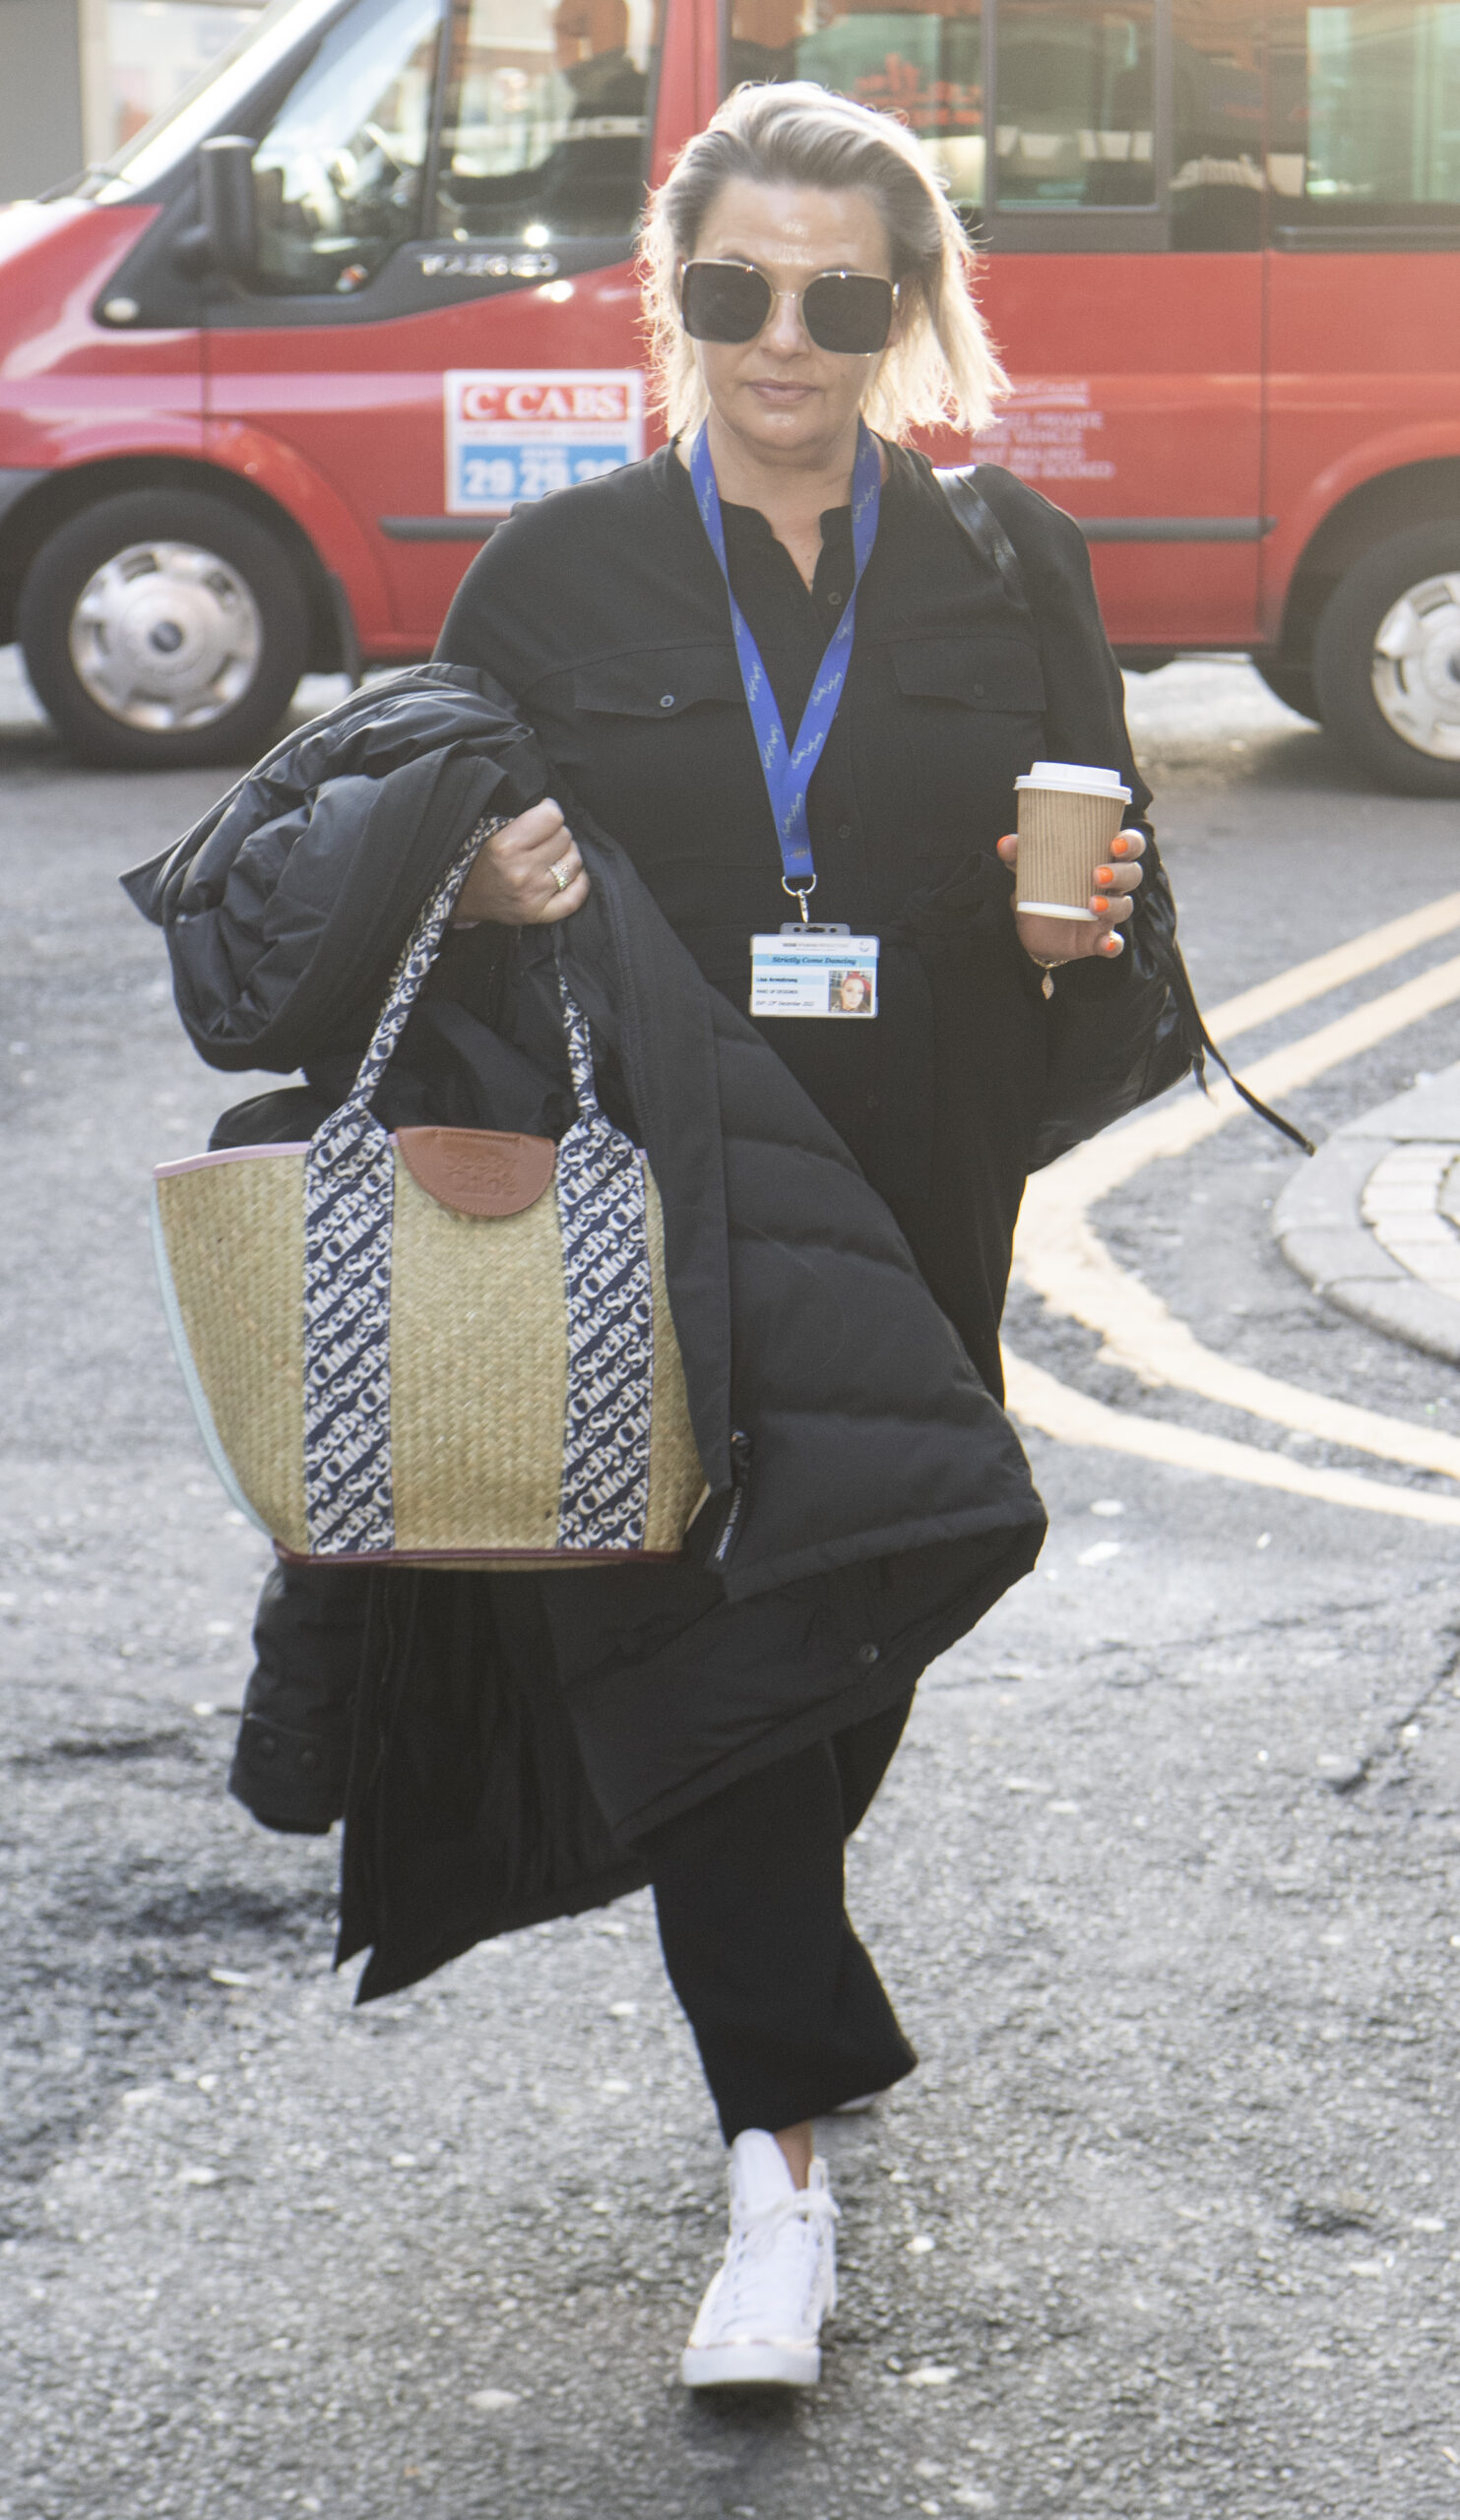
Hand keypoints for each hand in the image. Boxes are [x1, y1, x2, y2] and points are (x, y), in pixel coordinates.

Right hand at [452, 798, 589, 925]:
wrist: (466, 896)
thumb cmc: (482, 859)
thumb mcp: (494, 832)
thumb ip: (526, 821)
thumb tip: (555, 812)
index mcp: (507, 846)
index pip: (552, 817)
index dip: (550, 812)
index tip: (544, 816)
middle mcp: (522, 871)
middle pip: (565, 838)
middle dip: (556, 835)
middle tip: (544, 840)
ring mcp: (533, 895)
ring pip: (575, 862)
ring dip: (567, 856)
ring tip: (552, 857)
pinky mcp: (540, 914)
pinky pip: (577, 896)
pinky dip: (579, 883)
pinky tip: (569, 875)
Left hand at [996, 827, 1144, 967]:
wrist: (1031, 927)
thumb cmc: (1039, 886)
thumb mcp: (1028, 868)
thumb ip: (1018, 854)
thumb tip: (1006, 843)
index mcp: (1100, 859)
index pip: (1129, 846)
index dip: (1130, 843)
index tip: (1116, 843)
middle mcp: (1110, 886)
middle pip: (1132, 875)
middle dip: (1121, 873)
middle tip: (1097, 874)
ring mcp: (1107, 913)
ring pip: (1124, 906)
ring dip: (1112, 905)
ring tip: (1090, 904)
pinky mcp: (1098, 939)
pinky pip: (1114, 944)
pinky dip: (1113, 944)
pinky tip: (1107, 943)